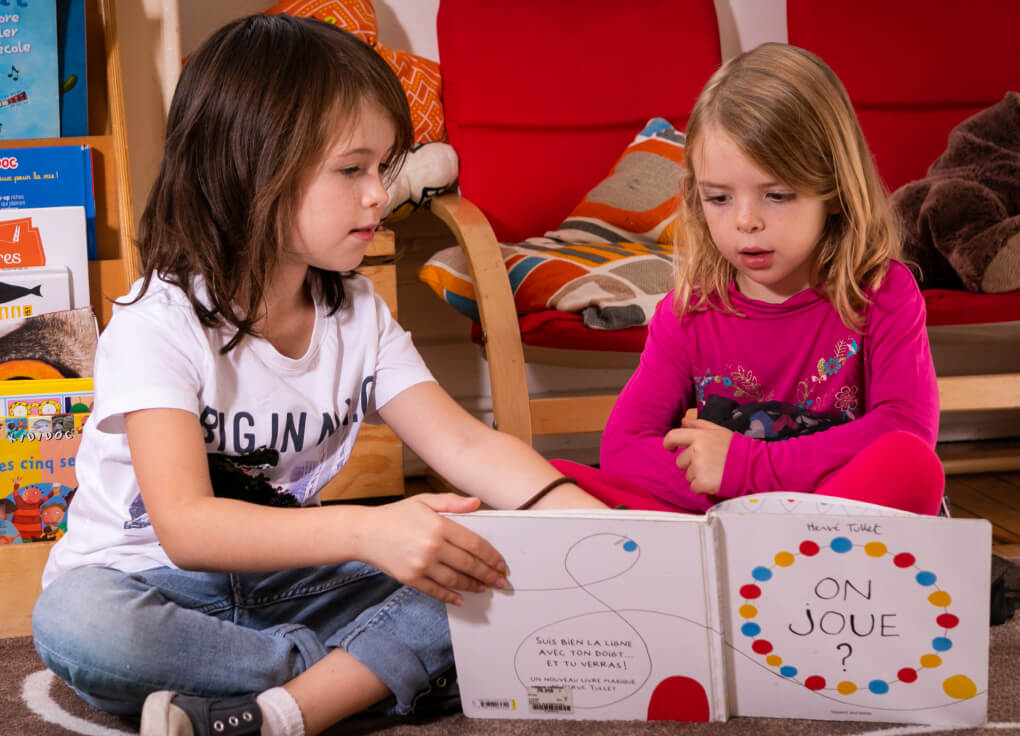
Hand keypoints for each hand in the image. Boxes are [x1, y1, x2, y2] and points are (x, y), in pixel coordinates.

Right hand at [360, 493, 506, 604]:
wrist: (365, 532)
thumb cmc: (397, 515)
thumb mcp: (425, 500)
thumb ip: (452, 502)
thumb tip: (477, 502)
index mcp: (440, 526)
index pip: (475, 544)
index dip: (492, 556)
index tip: (501, 563)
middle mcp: (432, 547)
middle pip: (469, 564)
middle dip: (488, 574)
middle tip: (500, 581)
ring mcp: (421, 565)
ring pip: (455, 580)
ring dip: (473, 586)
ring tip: (484, 588)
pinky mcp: (411, 579)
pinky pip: (436, 591)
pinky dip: (450, 596)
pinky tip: (461, 598)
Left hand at [663, 417, 733, 494]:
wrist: (753, 466)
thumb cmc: (736, 448)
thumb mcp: (719, 430)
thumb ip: (699, 424)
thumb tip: (683, 421)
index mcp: (700, 436)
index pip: (673, 437)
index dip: (669, 443)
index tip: (671, 448)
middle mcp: (696, 450)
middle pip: (680, 461)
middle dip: (691, 464)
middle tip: (709, 463)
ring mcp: (699, 467)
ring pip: (687, 475)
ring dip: (698, 475)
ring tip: (715, 471)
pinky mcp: (702, 483)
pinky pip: (694, 487)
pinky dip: (703, 487)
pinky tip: (715, 481)